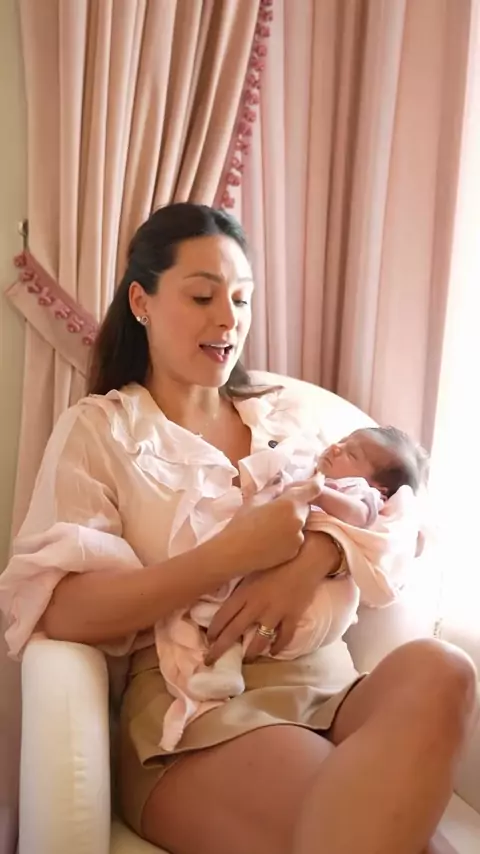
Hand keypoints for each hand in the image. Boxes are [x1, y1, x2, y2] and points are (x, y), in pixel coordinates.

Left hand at [205, 531, 340, 663]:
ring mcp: (275, 613)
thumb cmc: (276, 560)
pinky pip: (284, 638)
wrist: (305, 557)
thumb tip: (224, 597)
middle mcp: (257, 606)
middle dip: (219, 649)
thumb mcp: (252, 569)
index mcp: (244, 593)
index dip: (213, 631)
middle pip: (234, 632)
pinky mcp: (292, 616)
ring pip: (259, 641)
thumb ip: (240, 587)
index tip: (207, 640)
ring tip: (246, 659)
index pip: (222, 616)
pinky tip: (273, 652)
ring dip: (250, 653)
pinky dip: (278, 647)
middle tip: (210, 661)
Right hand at [218, 475, 322, 575]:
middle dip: (297, 504)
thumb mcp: (255, 500)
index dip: (316, 482)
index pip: (313, 489)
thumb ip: (273, 488)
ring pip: (301, 523)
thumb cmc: (241, 523)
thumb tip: (282, 480)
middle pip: (306, 507)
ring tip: (272, 525)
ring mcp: (299, 537)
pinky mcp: (295, 550)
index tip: (319, 478)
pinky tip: (272, 538)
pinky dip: (290, 535)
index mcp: (290, 504)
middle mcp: (299, 520)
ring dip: (293, 520)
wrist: (234, 553)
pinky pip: (297, 537)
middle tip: (278, 506)